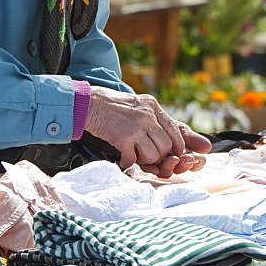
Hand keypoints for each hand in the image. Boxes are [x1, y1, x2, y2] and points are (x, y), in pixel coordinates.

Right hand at [83, 88, 210, 177]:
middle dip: (159, 156)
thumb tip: (175, 141)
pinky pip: (133, 159)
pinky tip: (121, 155)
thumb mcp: (138, 105)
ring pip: (153, 155)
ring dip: (144, 160)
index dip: (177, 147)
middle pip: (167, 146)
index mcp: (153, 107)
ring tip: (133, 153)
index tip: (173, 154)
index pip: (176, 131)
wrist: (88, 105)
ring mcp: (136, 127)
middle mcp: (148, 116)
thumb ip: (155, 119)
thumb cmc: (113, 108)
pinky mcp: (123, 138)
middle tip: (146, 154)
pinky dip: (127, 161)